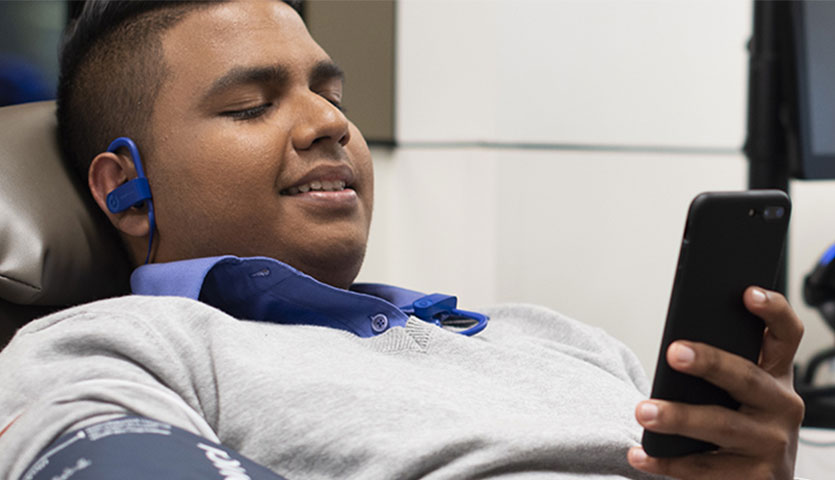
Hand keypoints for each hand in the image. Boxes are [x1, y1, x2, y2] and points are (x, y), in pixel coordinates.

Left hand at [628, 287, 804, 478]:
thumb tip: (675, 349)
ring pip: (723, 425)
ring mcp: (773, 445)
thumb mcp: (738, 395)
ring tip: (643, 411)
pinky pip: (705, 468)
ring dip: (679, 417)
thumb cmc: (738, 426)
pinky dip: (667, 462)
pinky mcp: (756, 479)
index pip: (786, 336)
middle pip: (747, 378)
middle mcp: (783, 407)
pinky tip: (640, 454)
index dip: (772, 311)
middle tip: (673, 352)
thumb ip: (719, 370)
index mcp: (776, 376)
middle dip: (710, 362)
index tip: (747, 293)